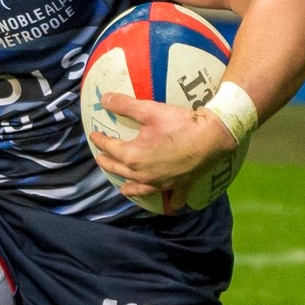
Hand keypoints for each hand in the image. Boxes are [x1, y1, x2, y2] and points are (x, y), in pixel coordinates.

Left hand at [88, 91, 236, 213]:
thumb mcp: (149, 110)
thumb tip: (104, 100)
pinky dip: (168, 200)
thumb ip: (125, 105)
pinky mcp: (178, 186)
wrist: (211, 137)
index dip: (100, 141)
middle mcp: (143, 175)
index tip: (94, 136)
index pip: (110, 148)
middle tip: (101, 157)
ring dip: (128, 186)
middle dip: (108, 163)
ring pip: (139, 188)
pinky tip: (168, 204)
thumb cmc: (179, 124)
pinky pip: (171, 197)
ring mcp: (160, 183)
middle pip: (119, 170)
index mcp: (132, 157)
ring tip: (122, 186)